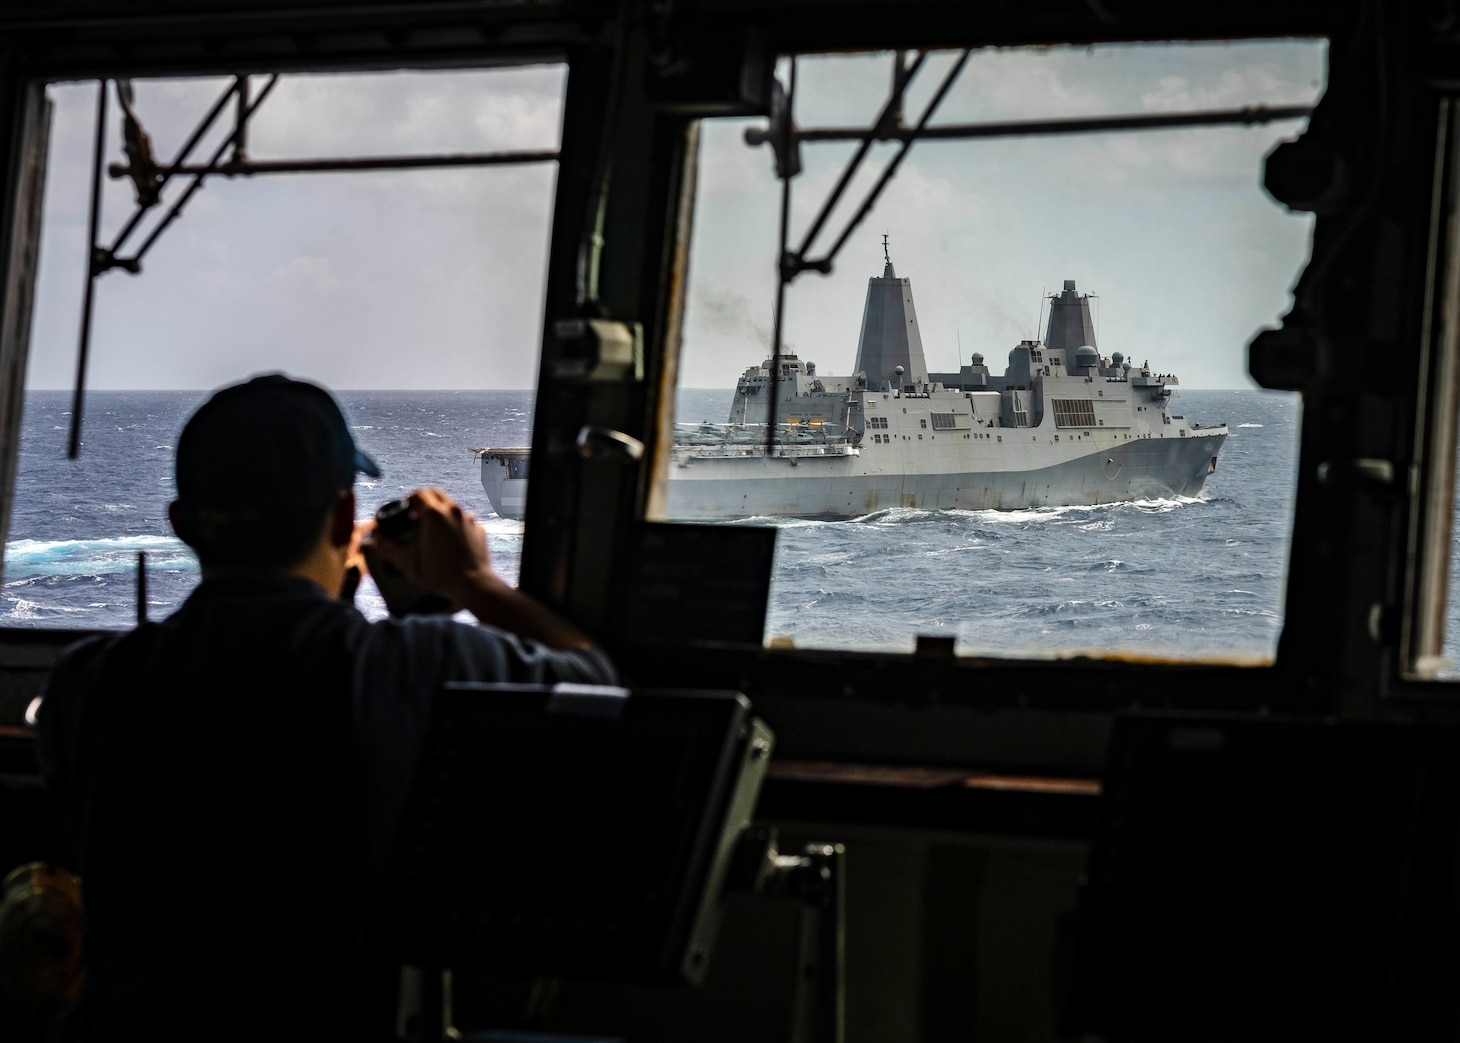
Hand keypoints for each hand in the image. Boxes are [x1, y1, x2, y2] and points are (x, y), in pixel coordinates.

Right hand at [369, 488, 498, 600]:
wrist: (474, 586)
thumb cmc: (441, 576)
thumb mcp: (408, 563)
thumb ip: (388, 549)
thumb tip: (376, 538)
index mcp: (435, 514)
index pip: (419, 493)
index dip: (409, 499)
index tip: (406, 510)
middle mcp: (454, 511)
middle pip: (436, 493)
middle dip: (424, 500)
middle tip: (416, 515)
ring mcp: (469, 519)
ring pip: (451, 506)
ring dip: (440, 512)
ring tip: (432, 530)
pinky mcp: (479, 529)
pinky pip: (464, 520)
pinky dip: (455, 525)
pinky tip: (450, 542)